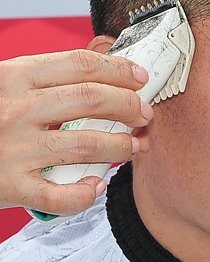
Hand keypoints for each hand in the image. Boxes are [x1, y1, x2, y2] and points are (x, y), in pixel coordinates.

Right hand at [0, 50, 153, 213]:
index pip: (81, 65)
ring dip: (120, 146)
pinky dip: (85, 193)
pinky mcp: (11, 187)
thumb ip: (45, 78)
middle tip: (144, 114)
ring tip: (132, 146)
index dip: (119, 69)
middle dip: (129, 105)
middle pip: (92, 100)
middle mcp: (16, 110)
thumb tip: (100, 69)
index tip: (139, 77)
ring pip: (86, 145)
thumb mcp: (5, 83)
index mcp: (14, 77)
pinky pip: (60, 196)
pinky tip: (95, 186)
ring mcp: (14, 150)